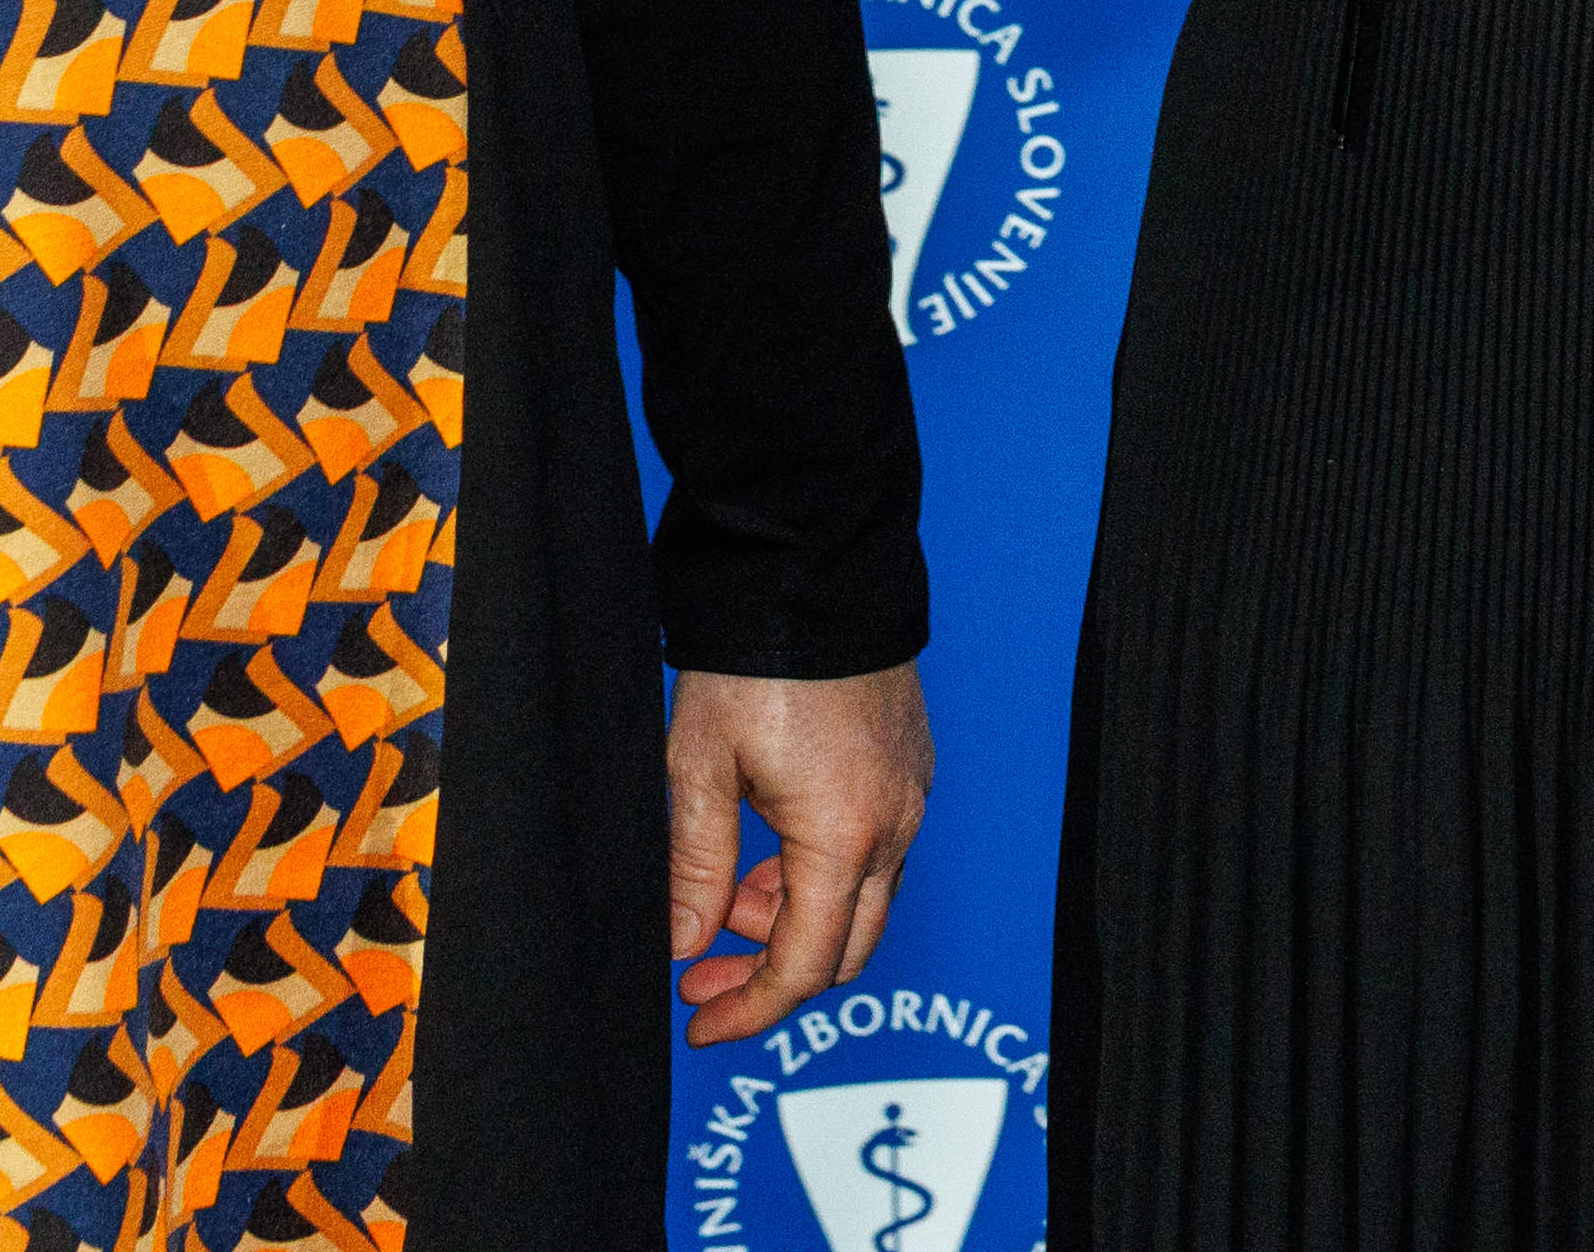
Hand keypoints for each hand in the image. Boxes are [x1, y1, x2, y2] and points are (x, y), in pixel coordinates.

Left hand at [669, 660, 932, 1044]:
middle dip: (768, 974)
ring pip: (860, 901)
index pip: (804, 966)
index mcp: (844, 836)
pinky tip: (765, 850)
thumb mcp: (700, 767)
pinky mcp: (910, 768)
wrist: (815, 569)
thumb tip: (682, 946)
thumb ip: (695, 867)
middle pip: (845, 949)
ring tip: (721, 892)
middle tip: (698, 973)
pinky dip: (820, 875)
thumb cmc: (754, 659)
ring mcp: (911, 794)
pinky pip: (875, 852)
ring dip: (791, 919)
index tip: (699, 1024)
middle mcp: (895, 824)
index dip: (749, 1010)